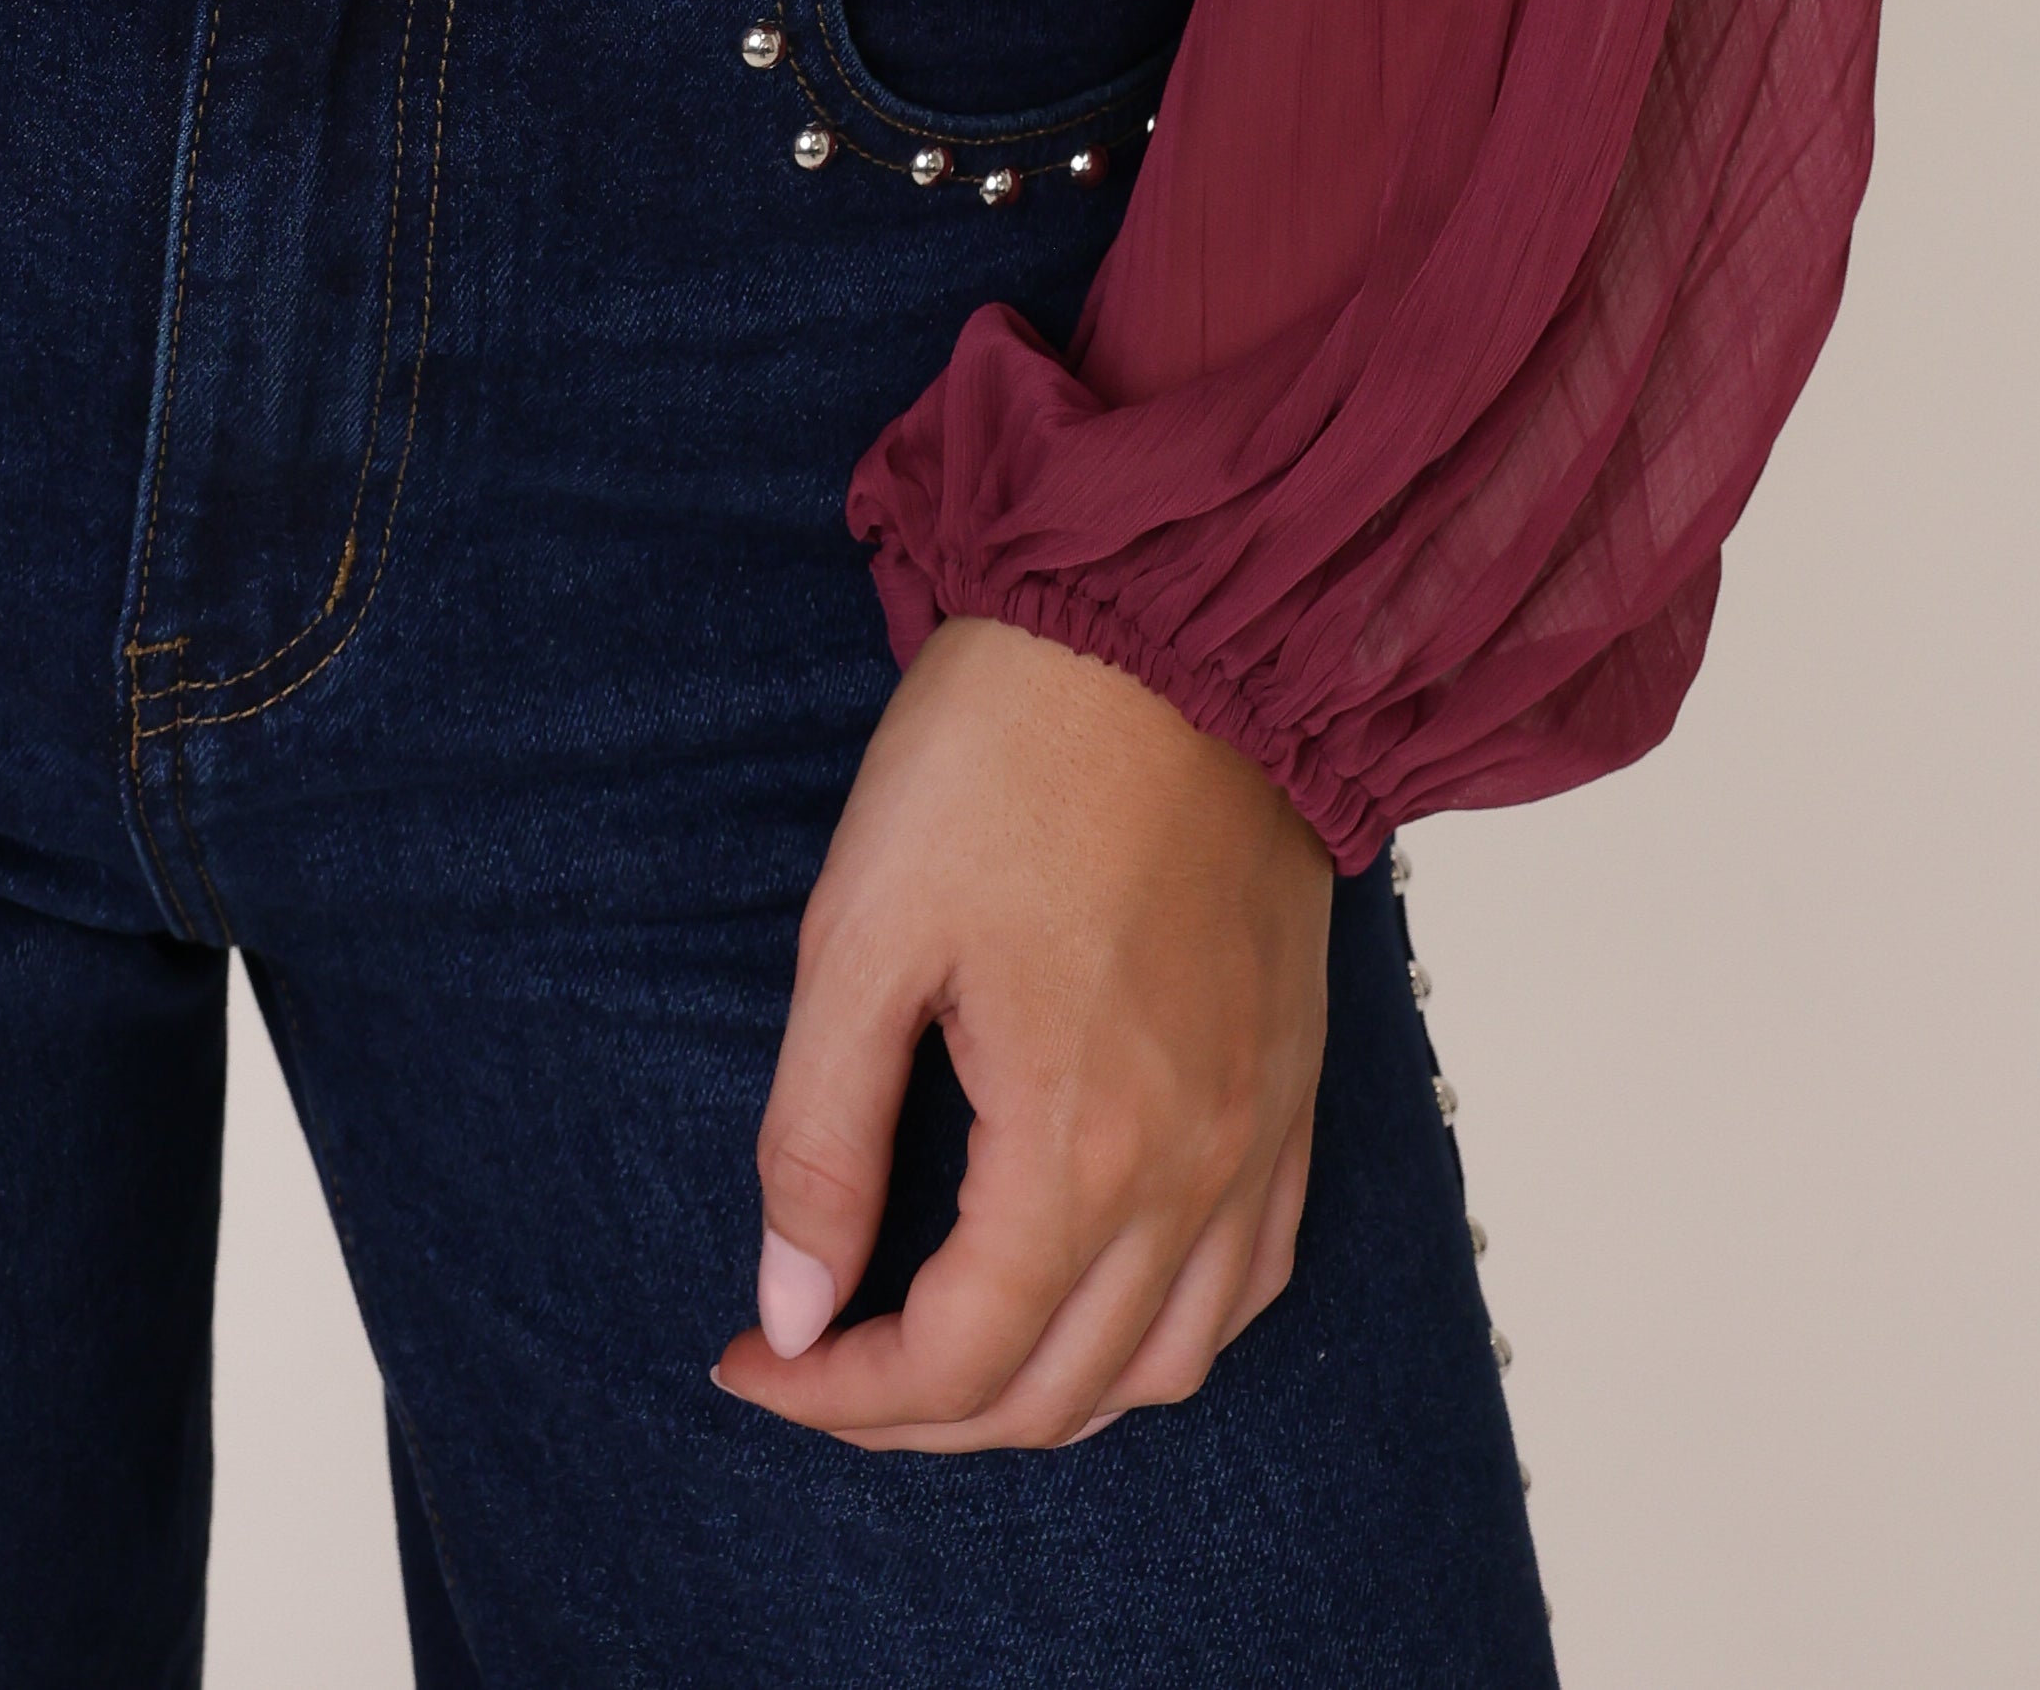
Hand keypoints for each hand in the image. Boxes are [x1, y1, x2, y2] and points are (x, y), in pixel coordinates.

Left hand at [713, 610, 1331, 1448]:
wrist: (1178, 624)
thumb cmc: (1010, 753)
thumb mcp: (863, 931)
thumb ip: (821, 1136)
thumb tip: (792, 1305)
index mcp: (1080, 1141)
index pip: (957, 1360)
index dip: (837, 1395)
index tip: (746, 1359)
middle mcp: (1192, 1169)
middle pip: (1058, 1391)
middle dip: (919, 1414)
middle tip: (814, 1364)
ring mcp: (1259, 1135)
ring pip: (1168, 1365)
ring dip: (1045, 1395)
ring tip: (935, 1355)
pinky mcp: (1294, 1086)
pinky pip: (1252, 1280)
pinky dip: (1165, 1334)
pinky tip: (1094, 1297)